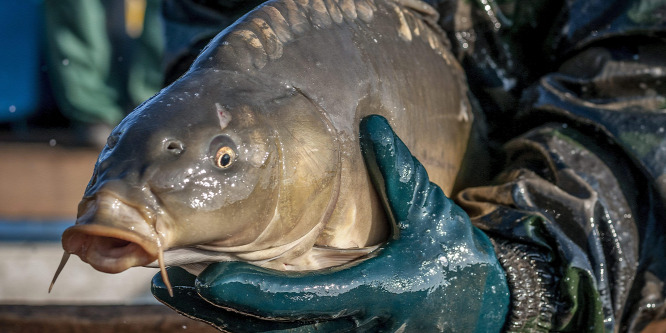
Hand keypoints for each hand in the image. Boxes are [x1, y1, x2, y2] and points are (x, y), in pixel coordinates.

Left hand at [152, 115, 509, 331]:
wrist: (484, 309)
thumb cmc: (457, 262)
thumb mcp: (432, 214)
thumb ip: (399, 171)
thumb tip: (372, 122)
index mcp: (371, 293)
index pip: (295, 301)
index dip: (247, 292)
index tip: (202, 278)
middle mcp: (350, 327)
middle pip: (269, 329)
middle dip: (215, 312)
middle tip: (167, 288)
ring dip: (225, 321)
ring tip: (182, 296)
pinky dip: (252, 324)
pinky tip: (224, 307)